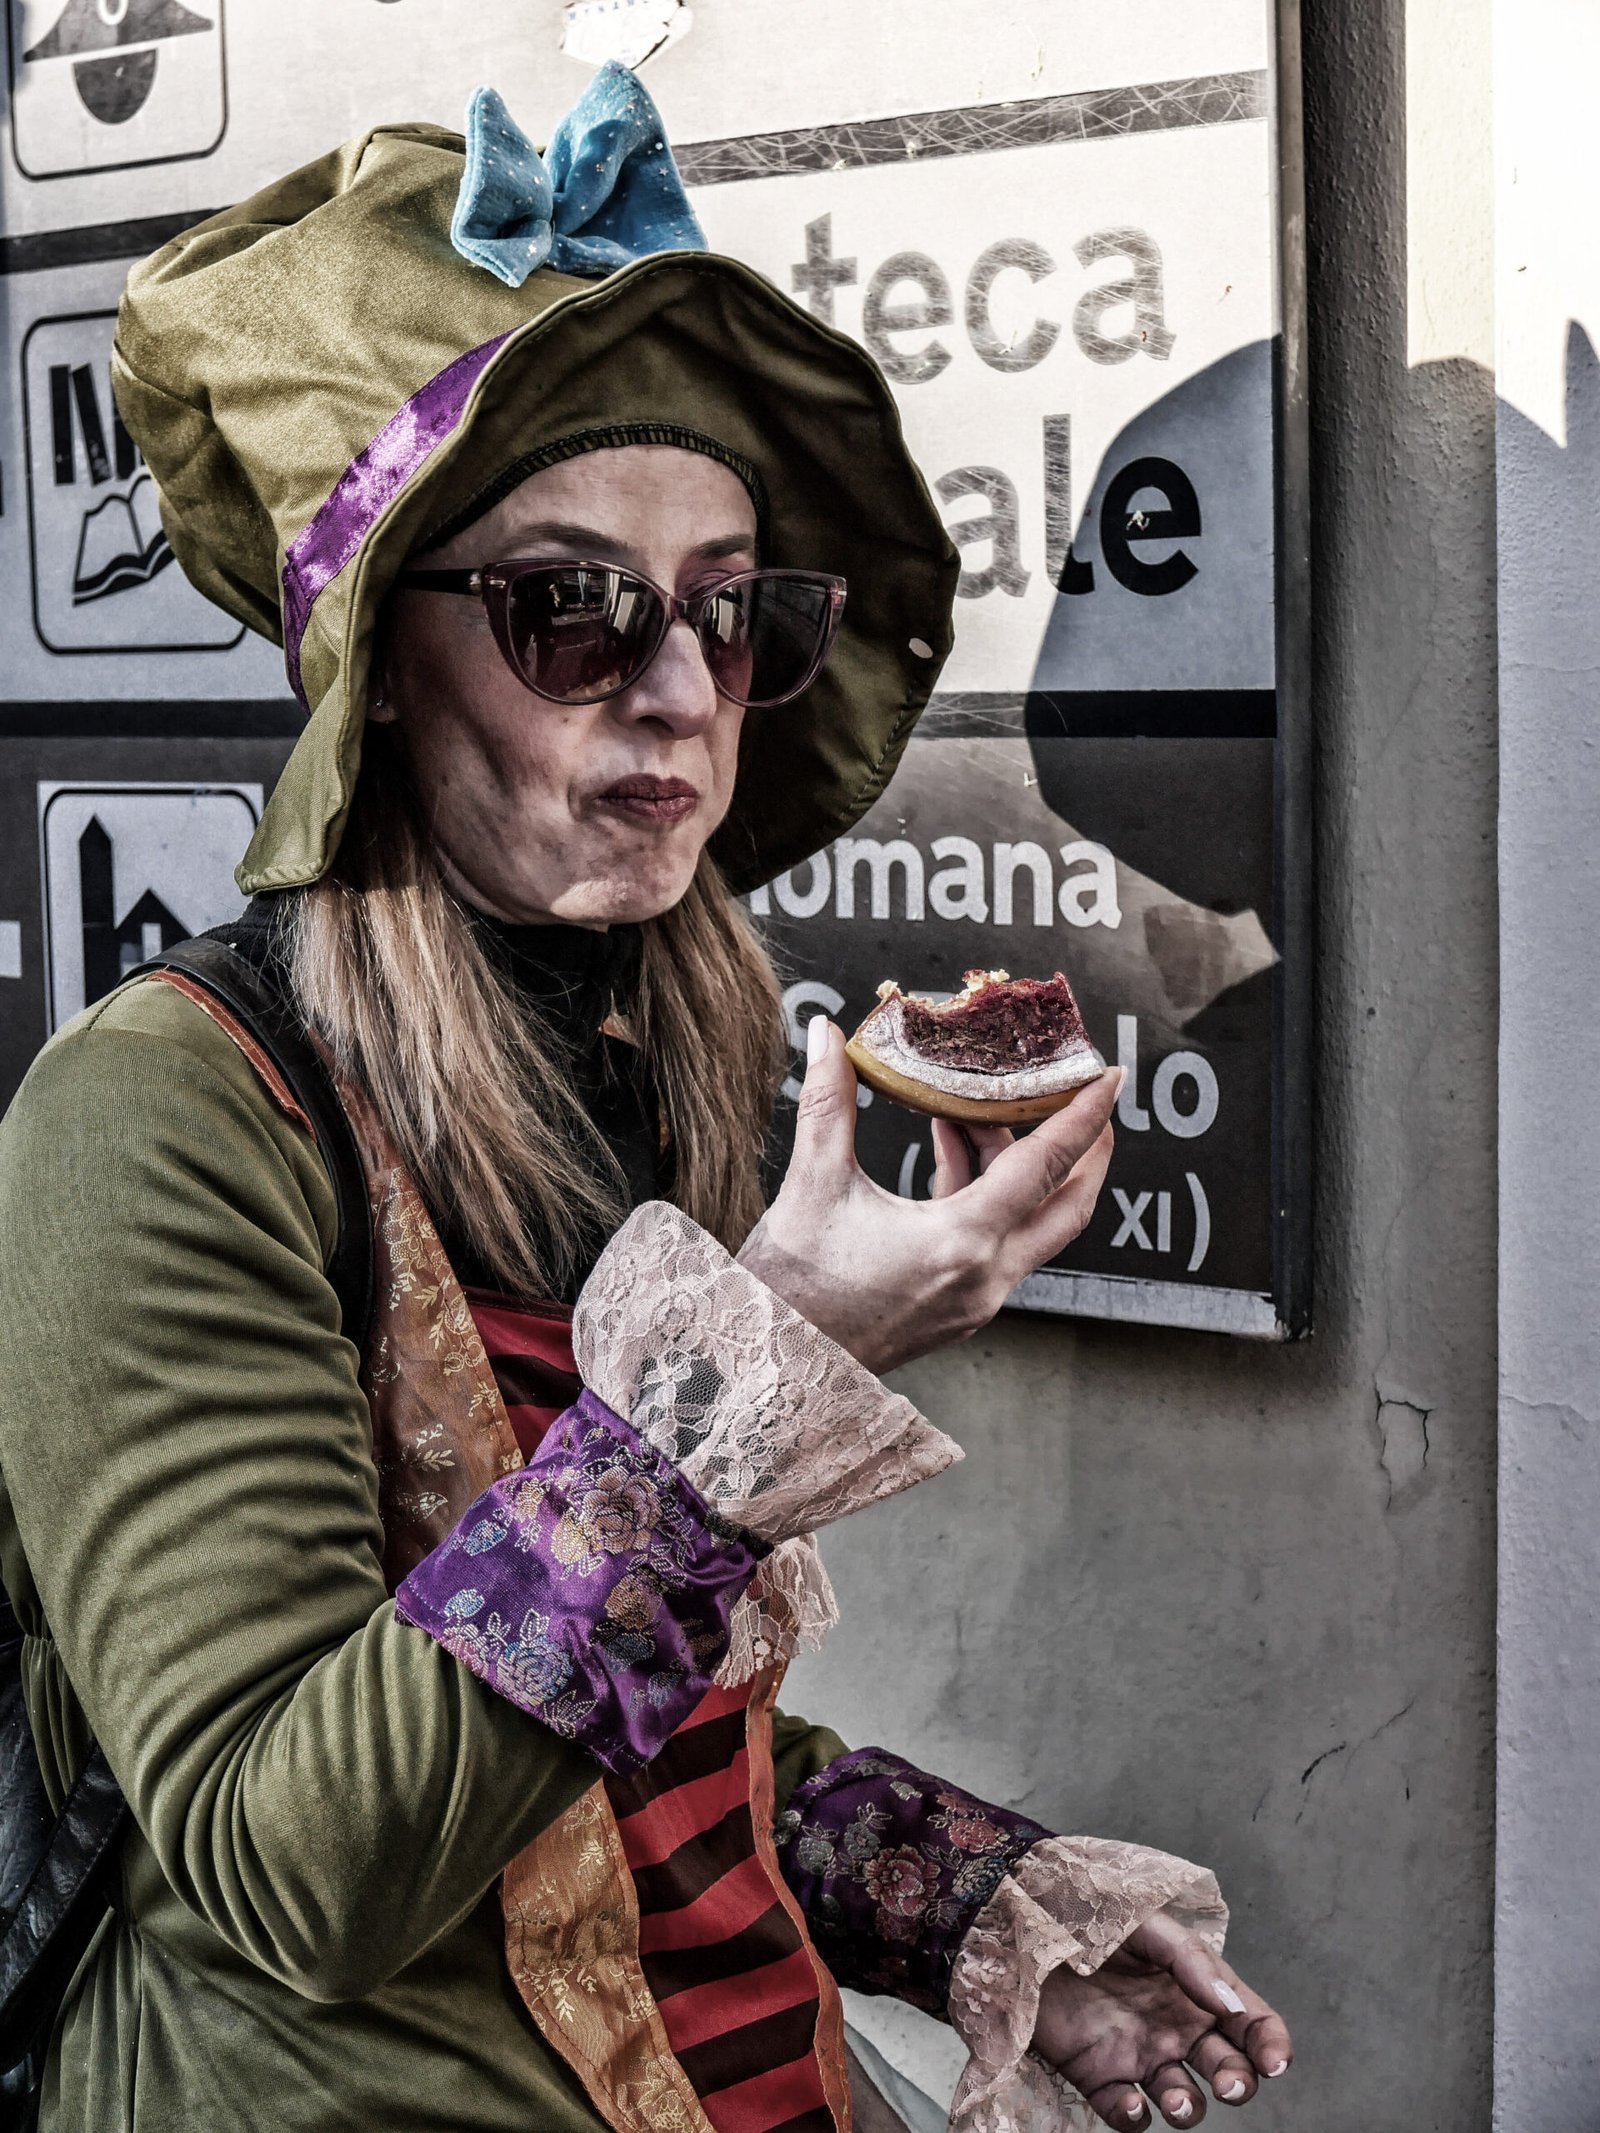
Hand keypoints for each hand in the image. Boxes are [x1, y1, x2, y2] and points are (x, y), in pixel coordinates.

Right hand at [736, 1015, 1118, 1374]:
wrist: (771, 1364)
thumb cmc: (790, 1285)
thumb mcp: (813, 1183)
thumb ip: (829, 1101)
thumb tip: (828, 1034)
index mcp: (961, 1243)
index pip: (1046, 1167)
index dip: (1083, 1115)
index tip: (1109, 1077)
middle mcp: (984, 1277)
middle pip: (1069, 1206)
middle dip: (1085, 1148)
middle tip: (1084, 1096)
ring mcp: (975, 1299)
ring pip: (1030, 1222)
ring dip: (1019, 1165)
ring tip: (974, 1109)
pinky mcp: (958, 1308)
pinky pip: (997, 1241)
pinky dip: (987, 1194)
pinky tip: (951, 1152)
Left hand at [1030, 1913, 1291, 2127]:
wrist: (1020, 1926)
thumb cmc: (1086, 1914)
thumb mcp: (1145, 1924)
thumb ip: (1191, 1960)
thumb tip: (1231, 2005)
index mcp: (1196, 1987)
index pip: (1251, 2022)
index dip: (1272, 2044)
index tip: (1273, 2061)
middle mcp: (1175, 2026)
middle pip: (1228, 2069)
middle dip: (1239, 2082)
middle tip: (1228, 2083)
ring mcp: (1138, 2053)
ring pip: (1183, 2099)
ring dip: (1190, 2109)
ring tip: (1178, 2101)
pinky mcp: (1099, 2075)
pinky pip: (1127, 2111)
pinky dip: (1135, 2117)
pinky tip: (1133, 2103)